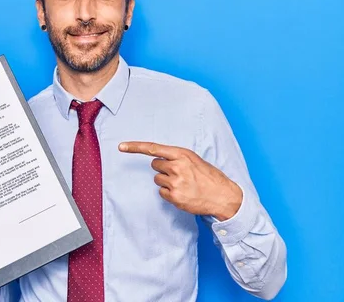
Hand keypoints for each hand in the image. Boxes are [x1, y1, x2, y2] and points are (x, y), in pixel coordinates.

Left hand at [119, 142, 242, 220]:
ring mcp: (175, 182)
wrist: (223, 196)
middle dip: (162, 169)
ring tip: (184, 185)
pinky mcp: (174, 196)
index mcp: (182, 154)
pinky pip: (162, 193)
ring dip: (166, 182)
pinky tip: (183, 194)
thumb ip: (177, 158)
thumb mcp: (194, 160)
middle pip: (154, 165)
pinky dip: (170, 194)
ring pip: (158, 180)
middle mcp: (177, 166)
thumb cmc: (208, 177)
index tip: (121, 146)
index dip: (135, 147)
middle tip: (178, 174)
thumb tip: (159, 160)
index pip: (153, 148)